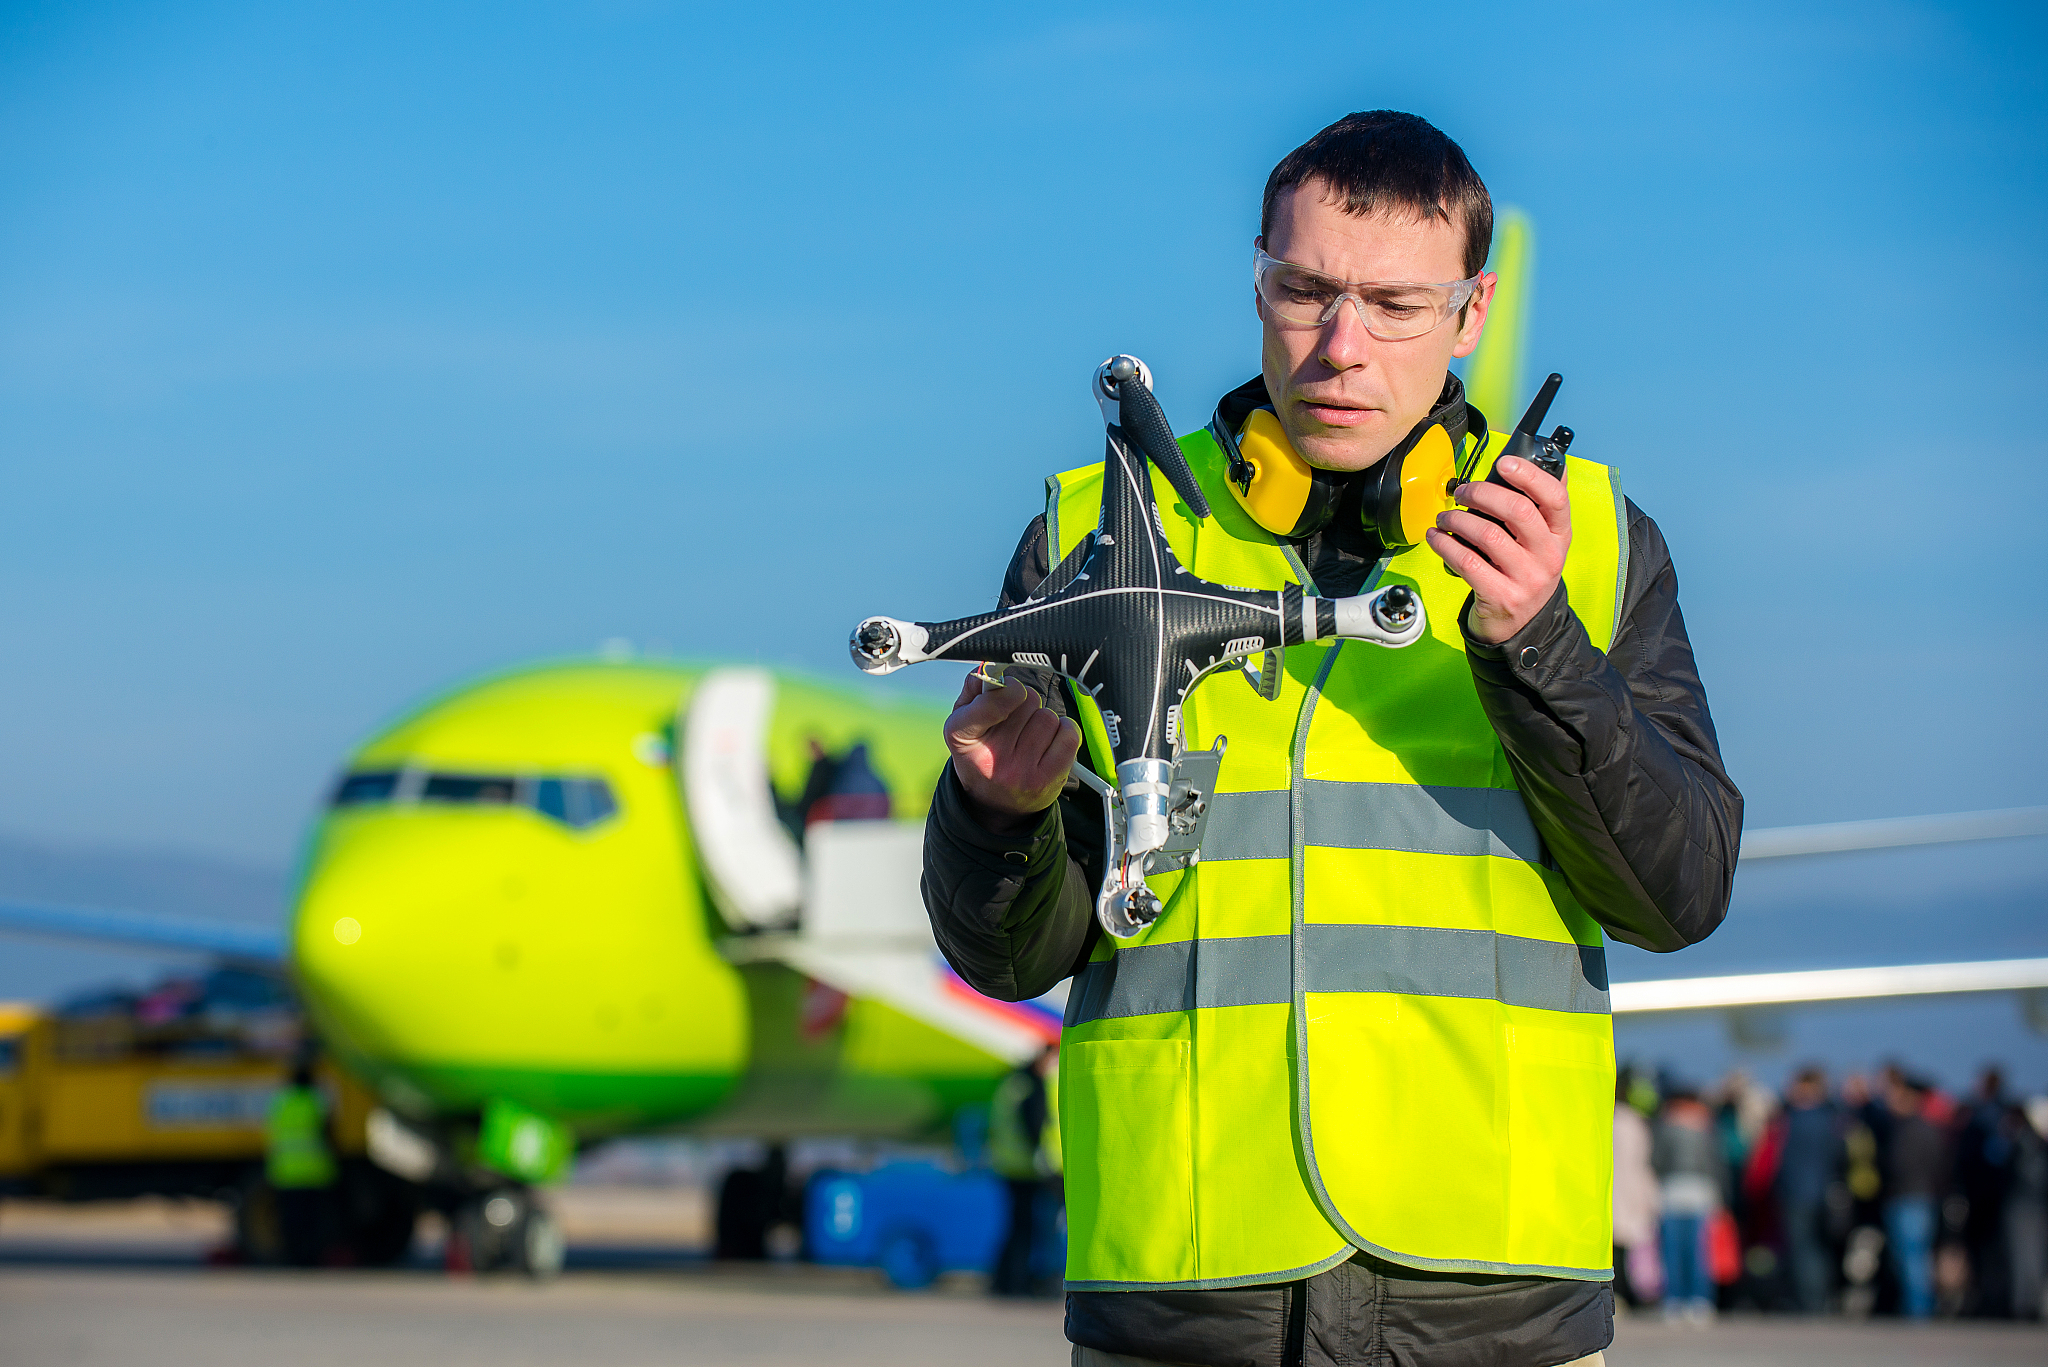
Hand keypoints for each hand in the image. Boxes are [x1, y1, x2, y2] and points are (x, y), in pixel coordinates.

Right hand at [944, 670, 1081, 833]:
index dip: (1006, 687)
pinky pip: (1068, 733)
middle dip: (1023, 703)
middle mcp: (993, 758)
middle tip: (1014, 722)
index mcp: (963, 738)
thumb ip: (974, 691)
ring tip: (1028, 737)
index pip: (992, 701)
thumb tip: (989, 668)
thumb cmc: (982, 754)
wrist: (996, 806)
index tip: (1009, 688)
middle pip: (1026, 701)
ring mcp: (1022, 771)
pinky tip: (1049, 741)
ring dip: (1042, 719)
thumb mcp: (964, 723)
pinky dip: (1064, 730)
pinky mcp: (1049, 779)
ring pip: (1047, 716)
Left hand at [1424, 455, 1571, 644]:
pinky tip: (1436, 537)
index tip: (1505, 461)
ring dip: (1457, 519)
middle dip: (1482, 493)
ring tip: (1445, 517)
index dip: (1530, 475)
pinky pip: (1467, 561)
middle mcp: (1548, 556)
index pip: (1556, 497)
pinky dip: (1444, 544)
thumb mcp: (1540, 543)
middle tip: (1462, 492)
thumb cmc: (1523, 573)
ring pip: (1487, 534)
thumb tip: (1533, 460)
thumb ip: (1537, 507)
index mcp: (1559, 535)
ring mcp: (1526, 579)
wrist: (1519, 626)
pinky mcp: (1501, 596)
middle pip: (1517, 511)